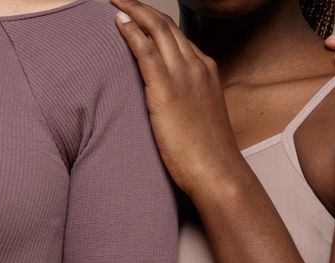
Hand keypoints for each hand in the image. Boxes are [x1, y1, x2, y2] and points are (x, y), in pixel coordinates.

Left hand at [112, 0, 250, 196]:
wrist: (219, 172)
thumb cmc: (210, 155)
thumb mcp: (204, 119)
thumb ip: (191, 102)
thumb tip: (176, 106)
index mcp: (208, 72)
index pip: (179, 37)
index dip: (156, 23)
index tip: (140, 17)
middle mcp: (197, 66)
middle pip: (167, 25)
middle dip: (143, 8)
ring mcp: (183, 75)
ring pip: (157, 29)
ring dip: (133, 10)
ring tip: (115, 0)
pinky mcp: (166, 89)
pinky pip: (145, 49)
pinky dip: (130, 30)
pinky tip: (117, 21)